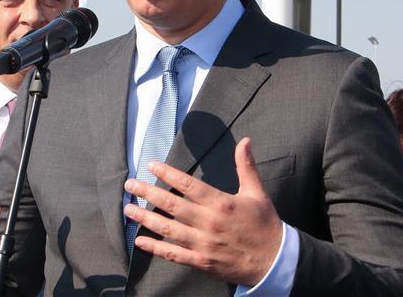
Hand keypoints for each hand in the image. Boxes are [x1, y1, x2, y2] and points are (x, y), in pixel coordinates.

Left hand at [123, 137, 281, 286]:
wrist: (274, 261)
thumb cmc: (265, 224)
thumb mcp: (257, 193)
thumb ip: (246, 167)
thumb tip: (245, 141)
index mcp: (221, 203)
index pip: (188, 185)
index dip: (167, 174)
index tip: (151, 165)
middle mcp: (209, 222)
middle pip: (172, 205)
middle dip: (147, 193)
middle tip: (129, 185)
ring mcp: (203, 244)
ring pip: (168, 229)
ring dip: (145, 219)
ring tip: (128, 210)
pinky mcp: (202, 261)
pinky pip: (174, 254)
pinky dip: (155, 249)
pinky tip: (139, 241)